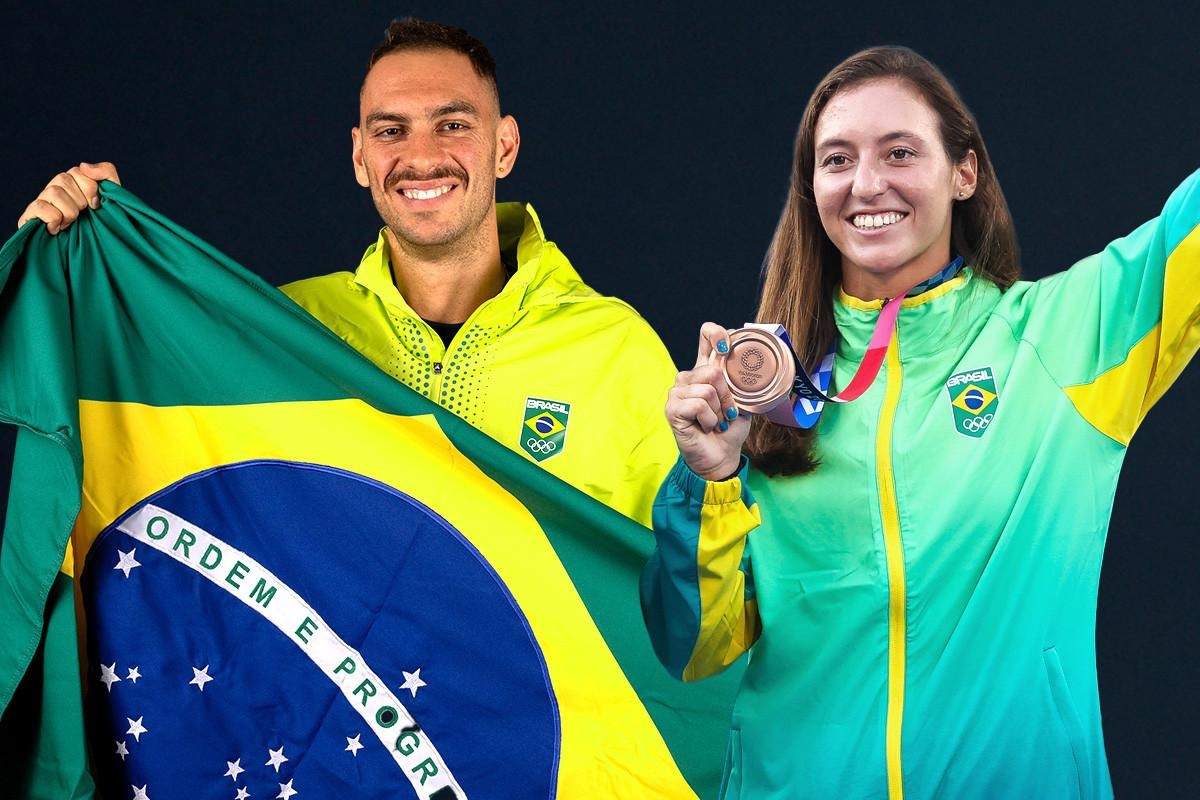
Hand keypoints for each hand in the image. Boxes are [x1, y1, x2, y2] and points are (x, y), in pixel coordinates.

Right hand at [17, 162, 121, 233]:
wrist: (96, 255)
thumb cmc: (103, 226)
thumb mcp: (113, 199)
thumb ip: (106, 173)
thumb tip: (84, 165)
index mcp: (72, 184)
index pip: (78, 171)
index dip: (90, 188)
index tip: (97, 205)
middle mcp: (54, 189)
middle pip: (64, 179)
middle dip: (80, 201)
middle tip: (83, 216)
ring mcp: (41, 202)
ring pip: (54, 193)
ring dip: (69, 212)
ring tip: (71, 224)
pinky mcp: (30, 216)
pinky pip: (40, 207)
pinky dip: (54, 219)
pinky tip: (57, 229)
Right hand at [666, 322, 750, 480]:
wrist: (721, 456)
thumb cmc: (730, 428)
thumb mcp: (742, 401)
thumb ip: (739, 381)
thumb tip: (745, 365)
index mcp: (706, 369)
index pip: (705, 336)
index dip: (716, 333)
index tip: (727, 345)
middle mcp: (689, 377)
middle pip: (712, 370)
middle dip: (727, 396)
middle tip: (726, 413)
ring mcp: (677, 392)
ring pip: (707, 389)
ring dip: (718, 411)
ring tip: (715, 422)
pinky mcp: (672, 408)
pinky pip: (698, 404)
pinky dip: (709, 419)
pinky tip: (705, 427)